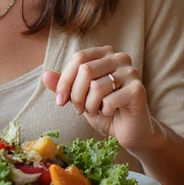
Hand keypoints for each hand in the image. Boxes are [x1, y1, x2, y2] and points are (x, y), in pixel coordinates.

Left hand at [41, 46, 155, 149]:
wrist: (129, 131)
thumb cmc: (104, 110)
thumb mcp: (79, 96)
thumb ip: (63, 85)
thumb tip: (45, 75)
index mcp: (105, 53)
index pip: (78, 58)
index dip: (64, 81)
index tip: (59, 101)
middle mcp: (120, 57)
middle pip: (85, 70)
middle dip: (76, 95)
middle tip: (79, 110)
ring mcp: (131, 72)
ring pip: (96, 86)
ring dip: (90, 105)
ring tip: (96, 110)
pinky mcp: (138, 90)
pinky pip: (110, 100)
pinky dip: (104, 111)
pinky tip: (111, 112)